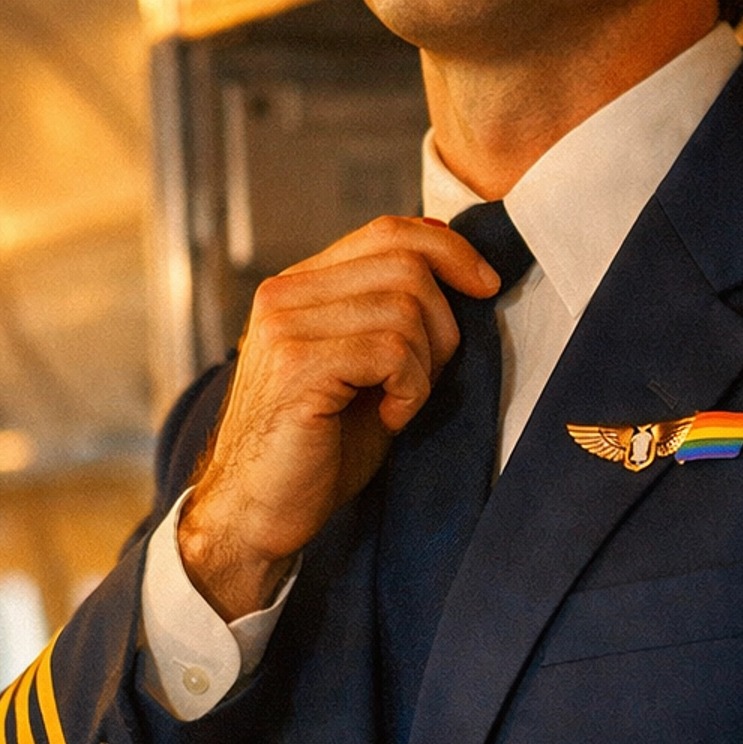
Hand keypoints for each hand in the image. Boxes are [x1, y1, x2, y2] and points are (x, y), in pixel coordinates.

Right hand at [180, 216, 499, 618]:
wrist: (256, 513)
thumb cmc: (319, 449)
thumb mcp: (365, 369)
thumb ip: (394, 316)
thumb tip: (462, 271)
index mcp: (300, 286)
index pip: (388, 230)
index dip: (449, 249)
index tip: (486, 285)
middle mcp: (285, 293)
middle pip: (406, 262)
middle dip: (443, 322)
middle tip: (424, 378)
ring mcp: (286, 325)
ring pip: (405, 307)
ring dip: (425, 365)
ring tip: (399, 403)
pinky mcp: (298, 364)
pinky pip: (392, 350)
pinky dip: (410, 389)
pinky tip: (387, 418)